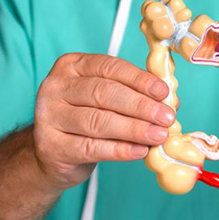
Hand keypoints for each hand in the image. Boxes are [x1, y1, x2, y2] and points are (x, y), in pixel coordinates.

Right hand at [33, 53, 174, 189]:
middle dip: (141, 106)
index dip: (139, 79)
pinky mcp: (52, 146)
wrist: (53, 154)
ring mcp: (49, 116)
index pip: (109, 67)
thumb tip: (169, 100)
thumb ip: (132, 93)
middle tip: (166, 117)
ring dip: (134, 129)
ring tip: (158, 135)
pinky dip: (120, 149)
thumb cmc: (85, 119)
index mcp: (71, 66)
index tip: (163, 92)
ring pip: (98, 121)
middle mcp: (56, 87)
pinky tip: (140, 150)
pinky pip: (92, 148)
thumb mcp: (104, 99)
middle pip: (104, 93)